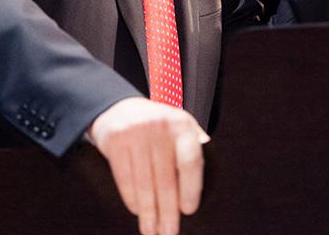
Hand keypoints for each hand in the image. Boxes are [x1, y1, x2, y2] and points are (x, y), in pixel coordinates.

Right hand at [87, 97, 209, 234]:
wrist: (118, 107)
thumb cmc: (157, 126)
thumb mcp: (179, 126)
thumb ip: (194, 146)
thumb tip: (213, 177)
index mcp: (181, 125)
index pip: (190, 161)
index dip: (191, 189)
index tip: (188, 211)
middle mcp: (159, 126)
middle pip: (165, 178)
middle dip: (167, 211)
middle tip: (169, 233)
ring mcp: (135, 132)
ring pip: (144, 182)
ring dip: (148, 212)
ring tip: (152, 231)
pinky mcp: (115, 140)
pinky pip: (124, 177)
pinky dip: (131, 198)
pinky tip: (137, 212)